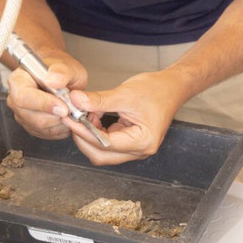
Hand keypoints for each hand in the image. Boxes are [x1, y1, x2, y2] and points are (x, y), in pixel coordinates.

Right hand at [6, 51, 88, 140]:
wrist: (61, 78)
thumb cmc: (60, 70)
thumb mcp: (66, 65)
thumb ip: (61, 71)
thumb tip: (54, 80)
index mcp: (18, 80)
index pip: (24, 97)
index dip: (44, 104)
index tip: (64, 108)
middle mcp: (16, 99)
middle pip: (33, 117)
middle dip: (57, 115)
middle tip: (73, 108)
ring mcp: (23, 115)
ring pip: (42, 128)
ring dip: (61, 122)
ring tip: (71, 108)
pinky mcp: (32, 127)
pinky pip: (48, 134)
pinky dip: (62, 128)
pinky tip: (67, 116)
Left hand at [64, 70, 186, 165]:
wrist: (171, 87)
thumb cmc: (157, 91)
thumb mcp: (125, 94)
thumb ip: (99, 100)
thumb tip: (76, 101)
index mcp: (143, 142)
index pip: (106, 144)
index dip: (85, 132)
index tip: (71, 119)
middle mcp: (140, 150)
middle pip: (102, 155)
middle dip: (84, 137)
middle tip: (73, 118)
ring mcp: (134, 149)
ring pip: (102, 152)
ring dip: (90, 135)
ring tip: (86, 114)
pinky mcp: (129, 142)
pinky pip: (107, 144)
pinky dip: (96, 132)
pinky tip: (95, 116)